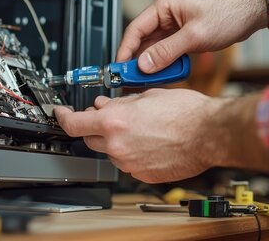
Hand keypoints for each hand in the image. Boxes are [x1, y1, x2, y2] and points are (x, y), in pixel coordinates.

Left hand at [54, 89, 268, 182]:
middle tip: (107, 115)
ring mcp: (129, 163)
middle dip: (94, 127)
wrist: (208, 134)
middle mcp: (118, 145)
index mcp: (115, 122)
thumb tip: (104, 104)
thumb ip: (120, 102)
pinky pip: (127, 163)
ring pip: (109, 151)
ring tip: (137, 127)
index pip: (74, 123)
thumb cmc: (185, 112)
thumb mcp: (147, 95)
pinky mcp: (142, 174)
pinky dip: (131, 152)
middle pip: (89, 138)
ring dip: (114, 140)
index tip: (60, 113)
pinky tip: (147, 141)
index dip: (63, 117)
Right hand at [117, 0, 267, 72]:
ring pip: (155, 48)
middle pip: (143, 40)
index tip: (120, 66)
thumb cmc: (227, 14)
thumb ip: (167, 51)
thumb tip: (145, 64)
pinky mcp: (184, 35)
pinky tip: (164, 75)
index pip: (136, 28)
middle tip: (131, 78)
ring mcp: (175, 25)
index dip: (125, 49)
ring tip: (147, 80)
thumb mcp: (194, 36)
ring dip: (152, 63)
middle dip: (137, 60)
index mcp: (165, 5)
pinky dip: (165, 63)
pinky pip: (167, 51)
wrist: (251, 13)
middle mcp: (167, 14)